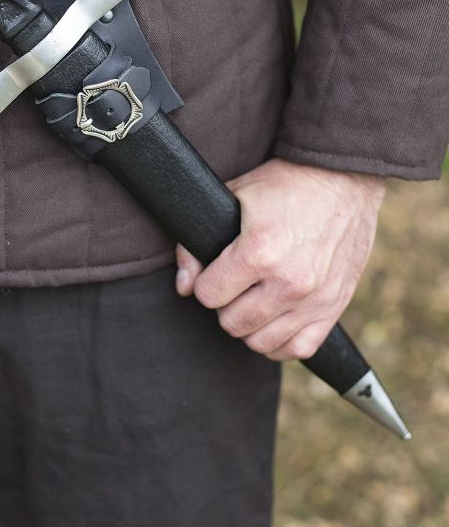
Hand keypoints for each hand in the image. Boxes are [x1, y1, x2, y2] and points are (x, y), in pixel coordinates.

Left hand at [175, 158, 385, 360]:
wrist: (343, 178)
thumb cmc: (285, 184)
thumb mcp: (232, 198)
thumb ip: (197, 245)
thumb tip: (184, 287)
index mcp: (259, 252)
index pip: (208, 295)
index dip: (205, 282)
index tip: (214, 271)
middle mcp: (288, 282)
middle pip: (232, 323)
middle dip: (225, 304)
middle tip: (233, 284)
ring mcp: (314, 299)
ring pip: (261, 342)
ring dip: (250, 324)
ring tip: (252, 300)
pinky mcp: (335, 306)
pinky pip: (299, 348)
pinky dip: (281, 341)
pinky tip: (273, 321)